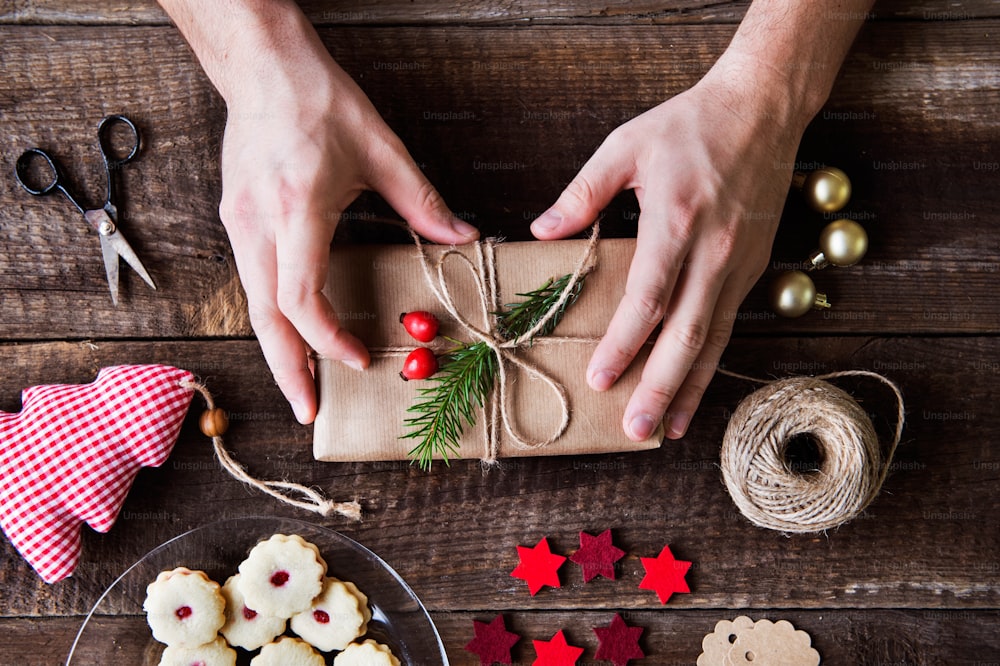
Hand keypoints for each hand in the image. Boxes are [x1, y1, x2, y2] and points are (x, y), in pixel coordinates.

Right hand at [219, 41, 477, 423]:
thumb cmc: (319, 101)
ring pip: (252, 303)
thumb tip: (464, 238)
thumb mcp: (381, 149)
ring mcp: (238, 223)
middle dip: (287, 368)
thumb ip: (422, 202)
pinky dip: (271, 316)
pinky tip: (291, 334)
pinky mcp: (233, 219)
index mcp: (296, 207)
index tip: (358, 356)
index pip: (301, 295)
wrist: (263, 66)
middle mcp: (258, 223)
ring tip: (299, 383)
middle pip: (265, 316)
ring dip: (276, 349)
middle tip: (308, 411)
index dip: (328, 336)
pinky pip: (251, 281)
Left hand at [531, 56, 805, 440]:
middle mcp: (714, 251)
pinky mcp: (755, 268)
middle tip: (636, 428)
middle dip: (661, 387)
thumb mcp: (625, 146)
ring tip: (669, 429)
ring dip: (691, 388)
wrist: (764, 109)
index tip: (599, 377)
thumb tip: (543, 230)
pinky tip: (695, 388)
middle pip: (687, 333)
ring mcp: (740, 264)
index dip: (624, 343)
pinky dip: (712, 362)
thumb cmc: (689, 125)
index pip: (649, 297)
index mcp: (676, 221)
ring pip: (714, 338)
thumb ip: (582, 192)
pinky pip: (729, 324)